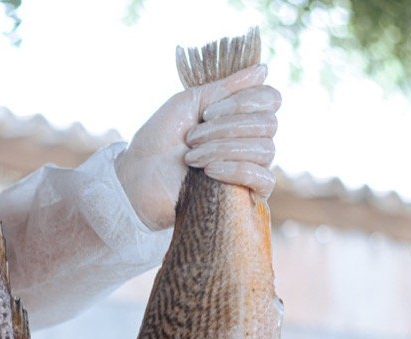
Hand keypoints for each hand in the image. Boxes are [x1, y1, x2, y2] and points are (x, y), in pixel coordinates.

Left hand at [115, 64, 280, 230]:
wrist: (140, 178)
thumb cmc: (160, 139)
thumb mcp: (189, 103)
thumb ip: (225, 87)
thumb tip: (263, 70)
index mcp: (240, 114)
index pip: (270, 99)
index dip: (243, 101)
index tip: (206, 111)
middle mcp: (251, 139)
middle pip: (268, 124)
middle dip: (226, 127)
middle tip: (191, 137)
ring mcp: (251, 167)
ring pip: (265, 150)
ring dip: (223, 148)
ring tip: (192, 157)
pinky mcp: (246, 196)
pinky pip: (264, 180)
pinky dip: (237, 170)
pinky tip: (211, 170)